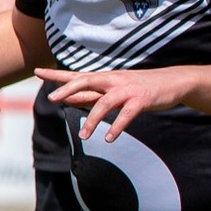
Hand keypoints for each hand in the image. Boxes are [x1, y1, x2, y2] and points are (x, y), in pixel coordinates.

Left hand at [38, 65, 195, 142]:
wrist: (174, 82)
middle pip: (86, 81)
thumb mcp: (111, 90)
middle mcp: (113, 80)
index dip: (56, 75)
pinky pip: (127, 114)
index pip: (76, 76)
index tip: (36, 71)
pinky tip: (109, 138)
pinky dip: (118, 126)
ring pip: (105, 102)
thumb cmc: (137, 87)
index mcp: (104, 78)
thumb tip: (65, 98)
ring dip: (93, 120)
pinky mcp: (142, 100)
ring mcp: (127, 89)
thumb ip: (89, 95)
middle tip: (52, 99)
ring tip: (84, 136)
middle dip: (68, 89)